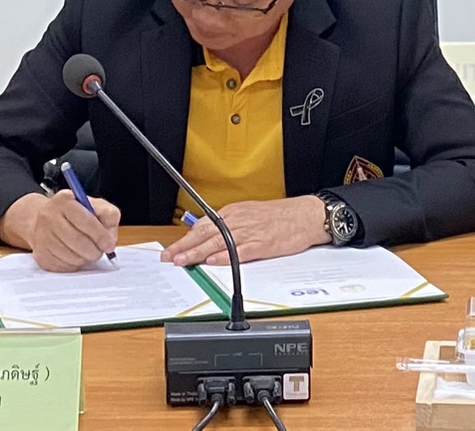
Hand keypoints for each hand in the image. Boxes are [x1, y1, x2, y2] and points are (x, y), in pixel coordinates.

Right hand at [2, 191, 120, 272]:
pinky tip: (74, 255)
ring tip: (87, 251)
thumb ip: (108, 215)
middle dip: (94, 250)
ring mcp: (42, 236)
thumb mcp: (94, 205)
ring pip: (71, 256)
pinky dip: (74, 264)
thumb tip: (110, 237)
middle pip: (77, 241)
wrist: (46, 221)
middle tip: (100, 251)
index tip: (108, 244)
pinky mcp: (41, 254)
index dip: (100, 235)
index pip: (85, 221)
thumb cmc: (74, 214)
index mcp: (65, 201)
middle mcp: (49, 217)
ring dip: (85, 258)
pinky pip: (64, 266)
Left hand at [162, 196, 329, 265]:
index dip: (185, 238)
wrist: (306, 215)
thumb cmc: (280, 216)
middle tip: (168, 257)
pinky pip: (240, 251)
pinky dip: (226, 257)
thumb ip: (230, 225)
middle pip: (206, 234)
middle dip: (184, 246)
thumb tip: (210, 237)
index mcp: (234, 212)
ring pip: (218, 243)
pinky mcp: (263, 244)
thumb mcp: (250, 213)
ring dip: (198, 253)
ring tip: (183, 261)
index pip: (203, 225)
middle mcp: (239, 221)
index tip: (172, 249)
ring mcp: (250, 233)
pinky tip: (213, 261)